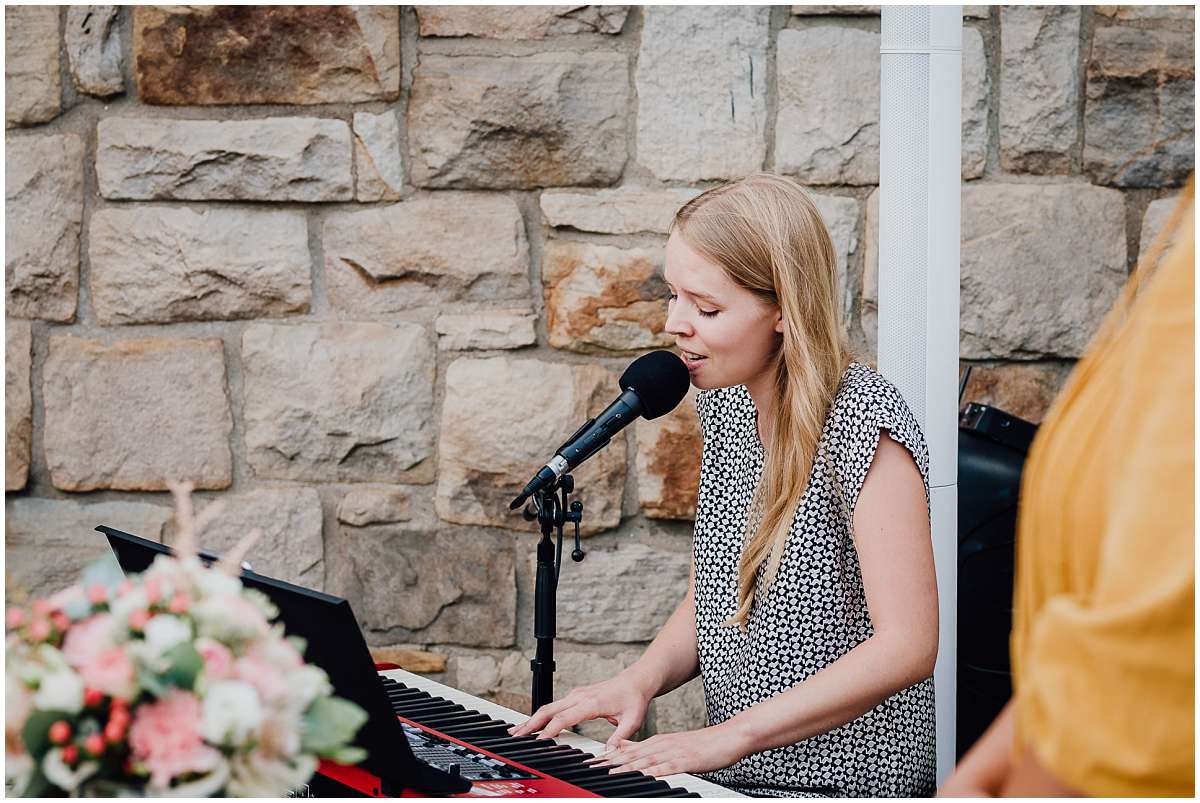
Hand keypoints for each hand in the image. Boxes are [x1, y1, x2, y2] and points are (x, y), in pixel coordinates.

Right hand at [508, 672, 653, 749]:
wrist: (636, 680)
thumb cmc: (634, 698)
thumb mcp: (632, 721)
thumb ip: (619, 738)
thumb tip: (607, 753)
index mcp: (592, 702)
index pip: (565, 717)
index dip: (551, 730)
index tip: (539, 740)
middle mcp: (580, 696)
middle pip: (549, 710)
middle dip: (531, 723)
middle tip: (516, 736)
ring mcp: (576, 694)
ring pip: (549, 707)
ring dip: (533, 719)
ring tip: (518, 731)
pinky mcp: (575, 696)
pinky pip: (554, 706)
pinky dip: (541, 715)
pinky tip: (534, 724)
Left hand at [587, 724, 749, 778]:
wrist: (728, 736)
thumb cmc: (702, 745)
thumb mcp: (673, 745)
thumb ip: (653, 750)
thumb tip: (632, 753)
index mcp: (658, 742)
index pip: (627, 749)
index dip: (608, 756)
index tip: (591, 761)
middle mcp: (662, 745)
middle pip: (631, 754)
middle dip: (609, 761)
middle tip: (591, 766)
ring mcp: (673, 752)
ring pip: (644, 760)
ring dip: (625, 766)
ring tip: (608, 772)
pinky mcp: (686, 761)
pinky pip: (667, 767)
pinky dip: (652, 771)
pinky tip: (642, 775)